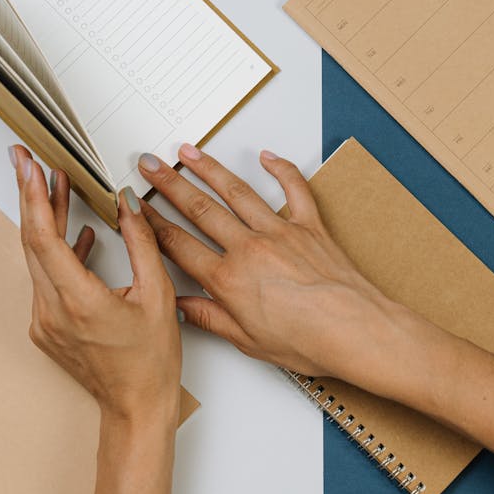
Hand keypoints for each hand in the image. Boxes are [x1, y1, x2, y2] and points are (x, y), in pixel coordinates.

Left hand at [9, 145, 181, 424]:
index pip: (43, 238)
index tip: (28, 166)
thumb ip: (141, 243)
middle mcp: (53, 311)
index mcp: (78, 302)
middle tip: (26, 159)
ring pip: (38, 259)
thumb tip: (128, 203)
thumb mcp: (157, 295)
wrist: (135, 408)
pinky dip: (57, 250)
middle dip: (29, 195)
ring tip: (54, 184)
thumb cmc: (151, 361)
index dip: (33, 197)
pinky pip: (46, 278)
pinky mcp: (48, 327)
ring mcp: (46, 321)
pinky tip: (74, 232)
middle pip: (32, 241)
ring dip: (45, 220)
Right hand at [136, 144, 400, 381]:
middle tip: (150, 165)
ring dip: (209, 169)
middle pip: (200, 209)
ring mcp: (280, 232)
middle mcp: (249, 248)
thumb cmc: (309, 341)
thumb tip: (180, 307)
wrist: (357, 331)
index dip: (152, 224)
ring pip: (237, 192)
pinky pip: (294, 190)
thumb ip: (209, 318)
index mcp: (229, 280)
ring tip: (188, 152)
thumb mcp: (248, 341)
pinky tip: (267, 156)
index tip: (136, 208)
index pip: (179, 245)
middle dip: (169, 185)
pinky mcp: (310, 227)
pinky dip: (281, 169)